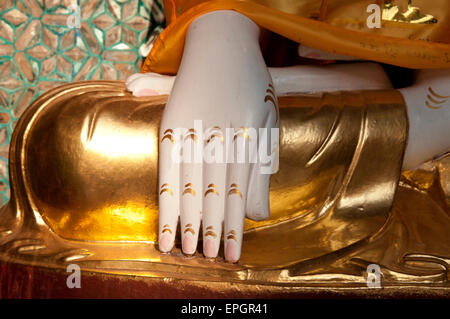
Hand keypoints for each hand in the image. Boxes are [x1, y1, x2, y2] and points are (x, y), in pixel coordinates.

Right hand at [155, 11, 277, 262]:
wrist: (224, 45)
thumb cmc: (251, 87)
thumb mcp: (267, 125)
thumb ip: (262, 170)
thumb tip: (259, 216)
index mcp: (248, 139)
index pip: (239, 193)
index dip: (234, 226)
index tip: (232, 253)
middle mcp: (221, 137)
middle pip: (214, 193)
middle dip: (212, 228)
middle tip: (209, 259)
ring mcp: (194, 129)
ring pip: (190, 185)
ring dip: (187, 220)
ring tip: (185, 250)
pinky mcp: (172, 122)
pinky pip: (168, 167)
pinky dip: (166, 197)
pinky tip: (165, 220)